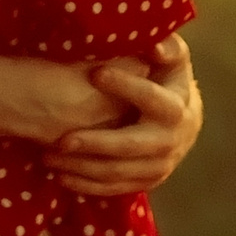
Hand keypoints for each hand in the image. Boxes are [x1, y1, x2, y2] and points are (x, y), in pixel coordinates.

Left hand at [45, 34, 201, 196]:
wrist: (186, 122)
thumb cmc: (169, 80)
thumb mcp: (175, 59)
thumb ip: (168, 47)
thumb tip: (155, 46)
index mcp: (175, 109)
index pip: (150, 98)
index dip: (125, 86)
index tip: (95, 74)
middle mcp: (169, 142)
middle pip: (130, 146)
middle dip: (95, 144)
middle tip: (61, 140)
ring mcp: (158, 167)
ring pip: (117, 172)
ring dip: (82, 168)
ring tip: (49, 158)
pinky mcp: (146, 182)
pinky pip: (115, 189)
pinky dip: (87, 186)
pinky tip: (61, 177)